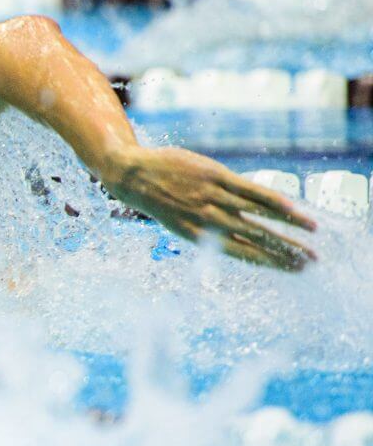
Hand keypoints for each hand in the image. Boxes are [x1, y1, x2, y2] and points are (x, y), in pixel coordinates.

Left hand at [102, 146, 316, 270]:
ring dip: (288, 225)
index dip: (271, 263)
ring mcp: (212, 198)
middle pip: (256, 238)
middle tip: (312, 261)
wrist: (133, 174)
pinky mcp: (214, 177)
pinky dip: (271, 200)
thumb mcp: (180, 220)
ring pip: (257, 215)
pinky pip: (249, 190)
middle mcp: (208, 221)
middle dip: (286, 251)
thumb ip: (209, 227)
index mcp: (199, 237)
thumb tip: (239, 232)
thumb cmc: (159, 198)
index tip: (294, 271)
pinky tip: (291, 208)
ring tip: (312, 233)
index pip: (243, 254)